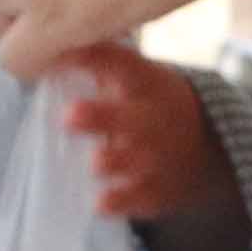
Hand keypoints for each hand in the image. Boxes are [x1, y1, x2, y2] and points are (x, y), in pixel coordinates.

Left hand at [57, 46, 225, 222]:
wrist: (207, 147)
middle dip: (101, 117)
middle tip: (70, 116)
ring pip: (138, 160)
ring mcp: (160, 156)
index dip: (90, 60)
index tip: (58, 59)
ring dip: (115, 161)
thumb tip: (45, 46)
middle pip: (130, 117)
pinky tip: (101, 204)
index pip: (121, 64)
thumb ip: (99, 63)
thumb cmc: (149, 104)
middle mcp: (154, 118)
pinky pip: (143, 198)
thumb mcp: (137, 77)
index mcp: (146, 83)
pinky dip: (123, 202)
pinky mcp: (160, 190)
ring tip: (96, 163)